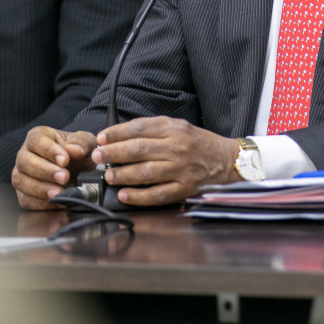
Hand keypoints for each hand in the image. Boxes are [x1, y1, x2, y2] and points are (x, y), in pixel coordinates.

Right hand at [12, 126, 96, 210]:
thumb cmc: (78, 153)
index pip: (36, 140)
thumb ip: (82, 143)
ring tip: (58, 193)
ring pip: (21, 181)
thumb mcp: (85, 143)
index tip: (64, 160)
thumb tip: (75, 150)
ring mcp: (21, 174)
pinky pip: (25, 199)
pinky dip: (40, 203)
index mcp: (37, 137)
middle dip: (45, 171)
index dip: (49, 150)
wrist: (80, 172)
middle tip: (64, 177)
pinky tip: (55, 203)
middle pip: (25, 161)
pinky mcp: (23, 194)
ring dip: (40, 189)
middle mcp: (25, 154)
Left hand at [93, 116, 239, 205]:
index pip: (140, 128)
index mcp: (174, 129)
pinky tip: (124, 195)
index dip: (117, 133)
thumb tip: (121, 136)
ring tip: (108, 176)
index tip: (101, 138)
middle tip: (97, 157)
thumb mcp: (178, 126)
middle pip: (139, 149)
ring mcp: (180, 169)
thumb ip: (153, 129)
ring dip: (122, 175)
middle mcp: (177, 147)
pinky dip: (139, 196)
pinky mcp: (183, 188)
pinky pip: (157, 194)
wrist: (226, 160)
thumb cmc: (198, 143)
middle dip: (113, 153)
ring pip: (145, 172)